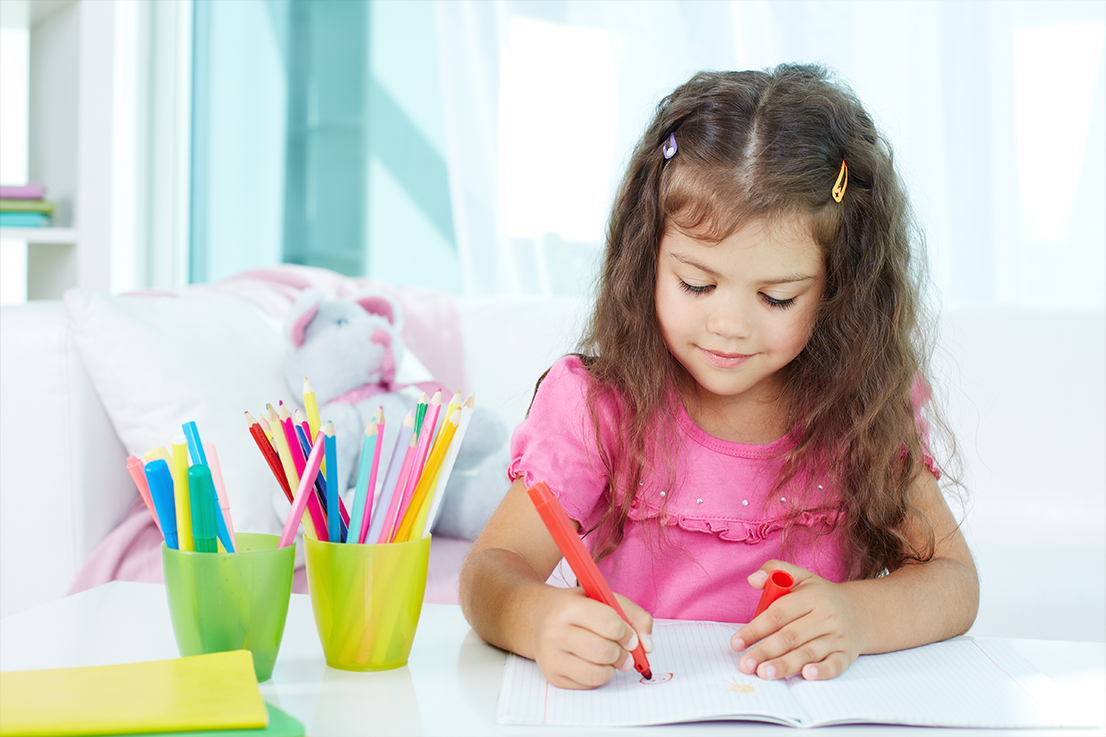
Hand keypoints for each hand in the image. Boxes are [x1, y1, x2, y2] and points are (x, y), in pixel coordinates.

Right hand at [531, 586, 653, 689]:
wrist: (538, 618)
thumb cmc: (576, 608)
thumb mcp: (602, 598)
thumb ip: (633, 615)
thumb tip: (647, 646)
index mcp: (570, 607)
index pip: (609, 624)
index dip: (627, 633)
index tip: (630, 637)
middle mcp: (556, 632)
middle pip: (604, 651)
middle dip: (623, 654)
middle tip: (624, 650)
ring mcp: (551, 656)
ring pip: (598, 673)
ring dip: (613, 667)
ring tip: (610, 657)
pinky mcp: (553, 676)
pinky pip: (588, 684)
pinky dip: (600, 676)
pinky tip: (594, 662)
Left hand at [729, 560, 863, 680]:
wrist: (862, 612)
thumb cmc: (821, 596)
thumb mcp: (801, 576)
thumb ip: (774, 570)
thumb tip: (752, 578)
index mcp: (811, 596)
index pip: (778, 614)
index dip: (755, 629)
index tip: (736, 643)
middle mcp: (825, 617)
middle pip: (791, 636)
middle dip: (766, 651)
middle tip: (746, 664)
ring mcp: (837, 637)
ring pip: (809, 653)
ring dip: (786, 664)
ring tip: (765, 673)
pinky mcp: (847, 654)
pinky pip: (835, 665)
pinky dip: (822, 671)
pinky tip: (806, 675)